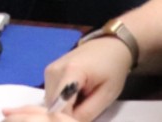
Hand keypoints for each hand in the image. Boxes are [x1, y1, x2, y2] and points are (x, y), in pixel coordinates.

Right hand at [2, 41, 131, 120]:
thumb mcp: (106, 94)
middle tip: (86, 109)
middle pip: (52, 106)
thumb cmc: (112, 68)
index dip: (68, 119)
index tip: (81, 120)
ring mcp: (49, 70)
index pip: (58, 107)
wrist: (110, 46)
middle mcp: (54, 70)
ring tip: (82, 100)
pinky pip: (52, 95)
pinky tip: (76, 95)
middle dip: (67, 114)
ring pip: (51, 103)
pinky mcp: (49, 72)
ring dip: (64, 108)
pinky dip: (62, 100)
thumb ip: (87, 112)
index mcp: (70, 72)